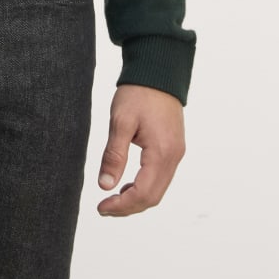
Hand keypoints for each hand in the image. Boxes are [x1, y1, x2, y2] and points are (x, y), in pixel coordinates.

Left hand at [96, 84, 185, 216]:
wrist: (159, 71)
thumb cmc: (139, 92)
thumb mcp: (121, 121)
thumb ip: (114, 155)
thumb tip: (105, 185)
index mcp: (162, 152)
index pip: (143, 193)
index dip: (122, 205)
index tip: (101, 207)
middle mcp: (174, 157)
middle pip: (153, 197)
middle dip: (128, 207)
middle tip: (104, 207)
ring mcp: (176, 153)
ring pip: (158, 190)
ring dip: (137, 198)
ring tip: (113, 197)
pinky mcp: (174, 148)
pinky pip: (161, 177)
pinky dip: (145, 186)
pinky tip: (128, 183)